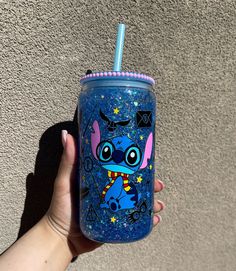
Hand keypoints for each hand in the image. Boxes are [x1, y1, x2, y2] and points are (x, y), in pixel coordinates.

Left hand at [44, 130, 164, 256]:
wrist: (61, 239)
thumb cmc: (60, 207)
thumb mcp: (64, 182)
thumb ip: (67, 161)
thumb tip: (66, 134)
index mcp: (101, 179)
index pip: (122, 168)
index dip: (136, 164)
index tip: (147, 159)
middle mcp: (110, 192)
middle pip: (135, 184)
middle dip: (150, 184)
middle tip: (158, 184)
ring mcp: (115, 207)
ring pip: (138, 202)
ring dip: (152, 201)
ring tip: (159, 204)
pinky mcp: (116, 223)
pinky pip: (135, 220)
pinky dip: (147, 220)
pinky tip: (155, 218)